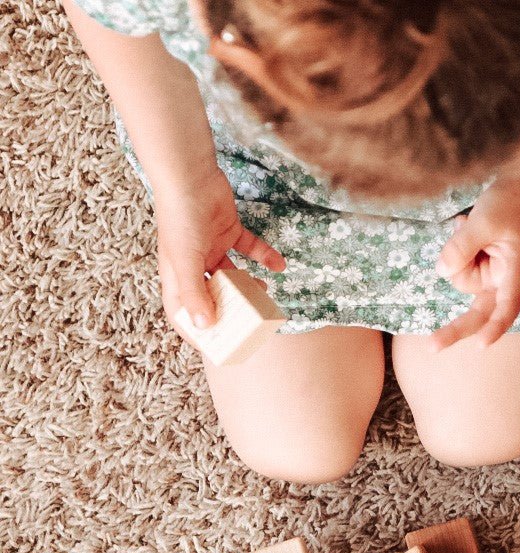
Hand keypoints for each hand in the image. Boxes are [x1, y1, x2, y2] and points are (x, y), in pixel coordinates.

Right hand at [154, 166, 284, 331]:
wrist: (191, 175)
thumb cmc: (182, 218)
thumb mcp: (185, 260)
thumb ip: (194, 293)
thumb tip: (205, 326)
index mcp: (176, 274)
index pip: (181, 311)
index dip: (195, 331)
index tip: (216, 347)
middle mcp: (192, 263)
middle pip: (210, 295)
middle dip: (229, 310)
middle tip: (250, 325)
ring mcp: (210, 246)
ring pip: (232, 274)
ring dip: (248, 286)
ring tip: (265, 296)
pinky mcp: (228, 229)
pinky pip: (249, 248)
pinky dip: (264, 256)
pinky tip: (280, 266)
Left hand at [429, 176, 519, 350]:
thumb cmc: (512, 201)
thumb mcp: (483, 222)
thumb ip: (461, 248)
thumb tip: (442, 271)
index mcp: (514, 272)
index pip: (506, 308)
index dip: (494, 328)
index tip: (480, 346)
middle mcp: (504, 278)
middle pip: (478, 310)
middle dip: (456, 327)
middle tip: (432, 347)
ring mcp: (493, 272)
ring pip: (460, 278)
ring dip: (457, 254)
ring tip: (468, 226)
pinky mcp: (483, 262)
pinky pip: (459, 264)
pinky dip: (457, 247)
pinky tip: (466, 226)